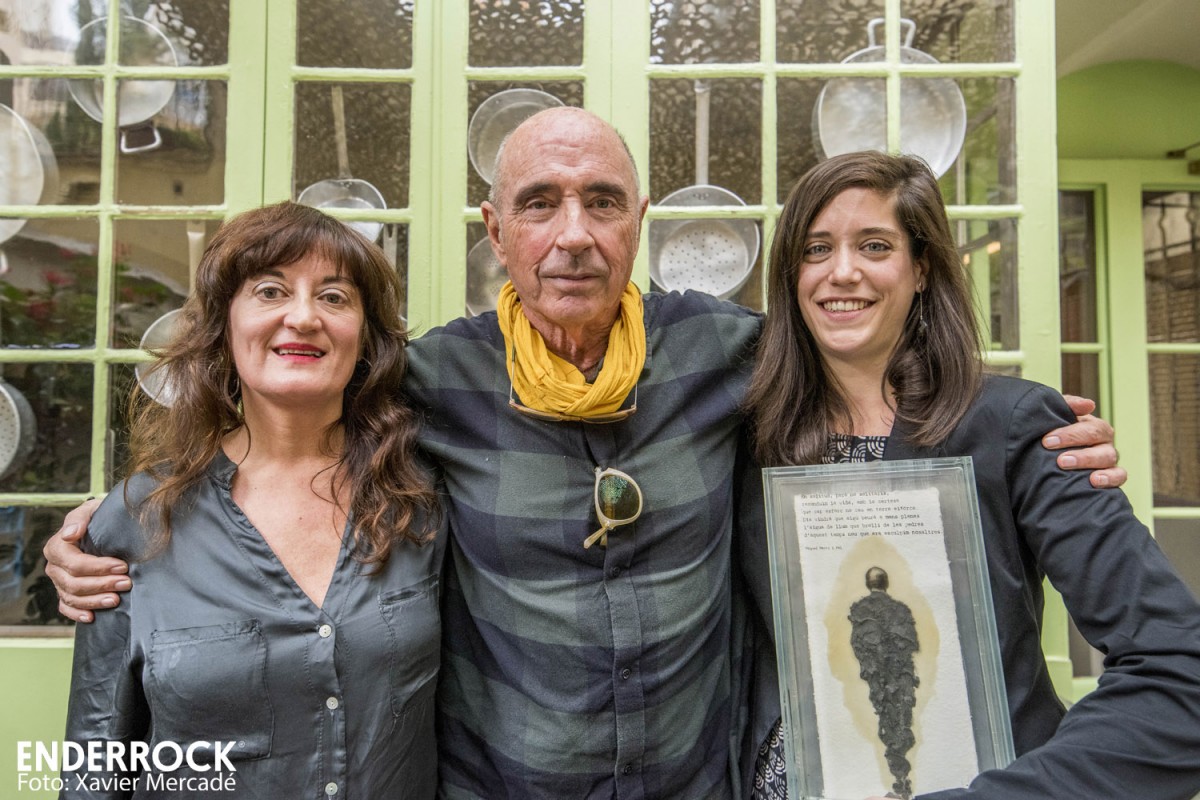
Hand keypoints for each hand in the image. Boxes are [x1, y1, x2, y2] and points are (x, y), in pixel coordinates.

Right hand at [42, 498, 129, 622]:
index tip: (123, 566)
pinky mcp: (64, 592)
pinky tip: (92, 617)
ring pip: (72, 597)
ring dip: (95, 601)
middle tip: (126, 583)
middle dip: (102, 584)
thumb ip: (79, 518)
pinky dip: (77, 613)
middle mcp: (54, 567)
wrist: (100, 526)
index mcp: (56, 547)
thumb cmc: (97, 517)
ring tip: (117, 599)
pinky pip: (66, 607)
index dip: (99, 567)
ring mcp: (58, 581)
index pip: (75, 564)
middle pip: (74, 583)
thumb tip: (69, 534)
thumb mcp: (90, 510)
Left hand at [1042, 394, 1126, 488]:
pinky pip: (1119, 476)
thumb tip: (1089, 404)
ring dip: (1089, 462)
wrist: (1047, 459)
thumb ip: (1069, 405)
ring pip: (1109, 457)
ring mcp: (1108, 459)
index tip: (1047, 441)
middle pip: (1100, 442)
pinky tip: (1093, 482)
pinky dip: (1109, 479)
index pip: (1090, 427)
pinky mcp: (1112, 476)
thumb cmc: (1052, 435)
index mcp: (1093, 426)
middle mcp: (1103, 441)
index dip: (1070, 434)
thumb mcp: (1056, 417)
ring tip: (1072, 469)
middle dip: (1079, 450)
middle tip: (1060, 460)